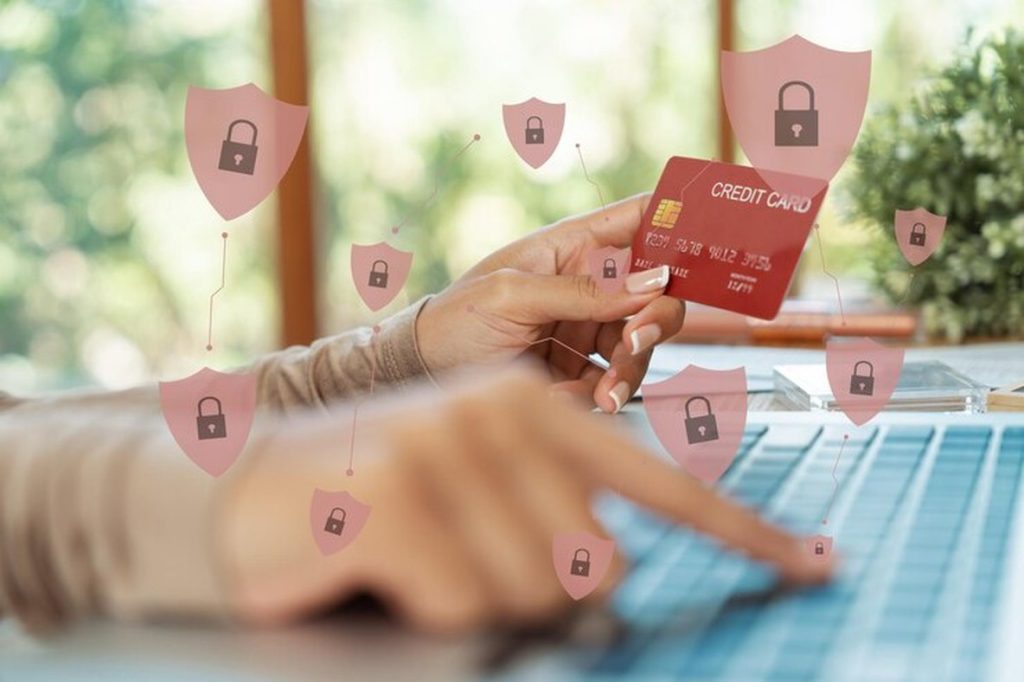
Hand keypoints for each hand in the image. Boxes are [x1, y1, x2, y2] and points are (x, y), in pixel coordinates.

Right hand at [223, 368, 832, 632]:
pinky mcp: (401, 493)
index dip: (740, 532)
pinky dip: (429, 607)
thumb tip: (612, 576)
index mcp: (537, 405)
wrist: (243, 490)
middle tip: (455, 552)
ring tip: (414, 553)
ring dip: (476, 598)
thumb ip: (556, 520)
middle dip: (533, 588)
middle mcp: (503, 408)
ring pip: (535, 593)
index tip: (812, 566)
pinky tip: (381, 561)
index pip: (659, 482)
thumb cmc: (376, 500)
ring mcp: (451, 444)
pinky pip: (467, 605)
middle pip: (595, 565)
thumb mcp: (480, 495)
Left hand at [415, 194, 683, 413]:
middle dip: (657, 319)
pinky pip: (615, 381)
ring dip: (629, 370)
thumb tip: (655, 279)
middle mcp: (589, 284)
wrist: (423, 376)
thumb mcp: (512, 295)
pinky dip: (604, 395)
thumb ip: (583, 289)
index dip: (680, 220)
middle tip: (636, 342)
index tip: (710, 237)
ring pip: (642, 344)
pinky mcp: (580, 370)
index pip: (640, 218)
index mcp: (572, 245)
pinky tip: (575, 402)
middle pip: (657, 292)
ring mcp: (587, 328)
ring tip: (600, 395)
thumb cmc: (455, 319)